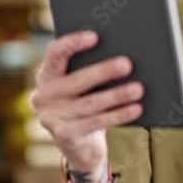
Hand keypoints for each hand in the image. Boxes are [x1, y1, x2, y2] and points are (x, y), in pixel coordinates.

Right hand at [29, 30, 144, 182]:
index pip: (56, 53)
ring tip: (139, 88)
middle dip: (104, 71)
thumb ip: (91, 69)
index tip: (96, 36)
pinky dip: (119, 115)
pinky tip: (136, 108)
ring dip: (117, 95)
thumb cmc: (87, 104)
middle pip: (77, 80)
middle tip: (127, 64)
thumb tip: (123, 55)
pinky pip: (96, 122)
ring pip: (90, 103)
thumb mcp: (84, 87)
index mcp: (47, 75)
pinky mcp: (64, 136)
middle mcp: (43, 95)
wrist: (81, 146)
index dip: (73, 43)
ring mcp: (51, 118)